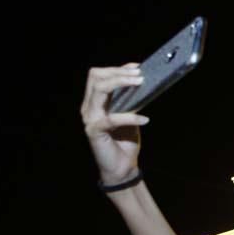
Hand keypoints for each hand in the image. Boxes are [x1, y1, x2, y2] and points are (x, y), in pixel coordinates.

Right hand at [81, 65, 148, 185]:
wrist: (122, 167)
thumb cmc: (125, 141)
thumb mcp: (131, 115)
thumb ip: (131, 100)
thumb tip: (143, 81)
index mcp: (95, 101)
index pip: (99, 76)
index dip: (117, 68)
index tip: (137, 67)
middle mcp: (89, 107)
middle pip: (96, 77)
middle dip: (119, 72)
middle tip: (140, 76)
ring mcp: (89, 119)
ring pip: (99, 91)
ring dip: (121, 84)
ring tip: (140, 84)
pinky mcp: (93, 131)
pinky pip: (111, 118)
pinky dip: (130, 117)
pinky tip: (144, 120)